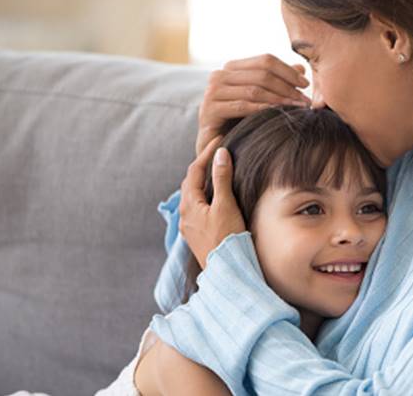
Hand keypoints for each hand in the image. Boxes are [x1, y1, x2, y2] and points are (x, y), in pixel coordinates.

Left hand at [180, 137, 244, 268]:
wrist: (227, 271)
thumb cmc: (227, 239)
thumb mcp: (226, 205)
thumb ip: (222, 178)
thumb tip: (220, 154)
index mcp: (189, 205)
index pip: (195, 170)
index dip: (207, 153)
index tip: (219, 140)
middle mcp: (185, 215)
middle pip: (191, 182)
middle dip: (203, 165)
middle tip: (217, 152)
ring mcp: (190, 227)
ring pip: (194, 196)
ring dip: (204, 181)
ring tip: (217, 171)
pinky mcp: (198, 235)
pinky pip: (198, 208)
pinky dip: (206, 196)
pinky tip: (216, 198)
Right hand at [195, 54, 311, 155]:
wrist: (217, 148)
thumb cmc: (240, 122)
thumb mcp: (262, 100)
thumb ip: (278, 82)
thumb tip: (301, 67)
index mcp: (231, 68)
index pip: (265, 61)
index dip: (288, 71)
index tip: (306, 84)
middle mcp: (219, 76)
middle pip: (261, 74)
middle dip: (287, 87)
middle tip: (304, 100)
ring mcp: (212, 92)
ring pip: (254, 90)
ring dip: (279, 99)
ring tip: (297, 108)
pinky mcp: (209, 110)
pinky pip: (242, 106)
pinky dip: (262, 109)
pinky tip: (277, 114)